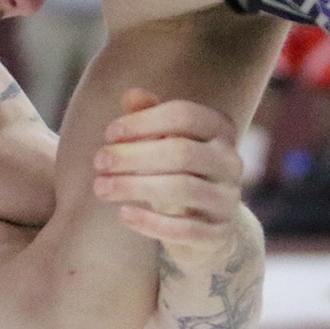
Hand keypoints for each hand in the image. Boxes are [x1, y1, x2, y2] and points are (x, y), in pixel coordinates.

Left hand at [91, 88, 245, 257]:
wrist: (206, 225)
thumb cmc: (176, 171)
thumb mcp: (163, 141)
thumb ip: (149, 116)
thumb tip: (132, 95)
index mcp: (220, 129)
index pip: (184, 115)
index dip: (143, 121)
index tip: (109, 133)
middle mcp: (230, 161)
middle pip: (181, 152)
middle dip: (133, 155)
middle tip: (99, 162)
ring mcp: (228, 199)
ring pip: (182, 189)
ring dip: (135, 187)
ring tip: (101, 188)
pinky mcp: (220, 233)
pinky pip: (186, 229)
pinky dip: (151, 223)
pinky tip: (124, 214)